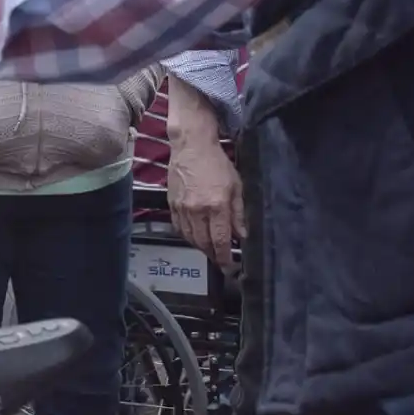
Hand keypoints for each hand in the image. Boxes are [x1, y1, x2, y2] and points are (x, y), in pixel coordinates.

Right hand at [167, 130, 245, 274]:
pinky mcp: (171, 204)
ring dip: (200, 248)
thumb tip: (242, 235)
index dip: (225, 258)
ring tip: (210, 250)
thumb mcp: (236, 186)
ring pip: (190, 238)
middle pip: (204, 243)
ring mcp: (182, 208)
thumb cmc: (217, 163)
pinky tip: (195, 236)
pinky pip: (178, 228)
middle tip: (222, 261)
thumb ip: (238, 213)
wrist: (191, 146)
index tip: (231, 268)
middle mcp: (197, 210)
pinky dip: (187, 236)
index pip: (220, 241)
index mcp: (216, 206)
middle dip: (213, 256)